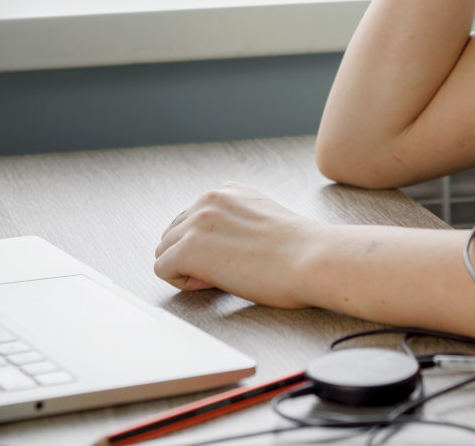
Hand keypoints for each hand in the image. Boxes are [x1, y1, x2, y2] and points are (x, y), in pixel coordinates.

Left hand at [153, 182, 323, 308]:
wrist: (312, 259)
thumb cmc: (300, 250)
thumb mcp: (264, 219)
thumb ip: (235, 222)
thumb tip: (216, 246)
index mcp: (227, 191)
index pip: (193, 219)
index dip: (209, 245)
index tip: (235, 256)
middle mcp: (208, 199)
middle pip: (174, 233)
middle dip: (193, 256)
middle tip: (227, 270)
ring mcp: (196, 222)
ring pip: (165, 250)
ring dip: (187, 268)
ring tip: (222, 277)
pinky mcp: (189, 248)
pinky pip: (162, 269)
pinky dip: (182, 282)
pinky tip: (213, 283)